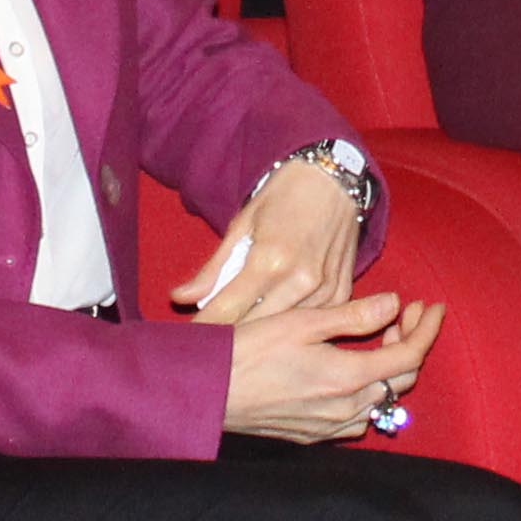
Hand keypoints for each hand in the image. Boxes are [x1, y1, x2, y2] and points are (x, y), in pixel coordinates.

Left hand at [174, 155, 361, 325]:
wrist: (336, 177)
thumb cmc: (284, 195)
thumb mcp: (242, 224)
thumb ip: (213, 268)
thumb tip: (179, 298)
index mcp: (268, 260)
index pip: (227, 311)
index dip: (205, 328)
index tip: (191, 341)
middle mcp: (299, 280)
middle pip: (254, 327)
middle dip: (230, 336)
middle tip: (212, 343)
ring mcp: (324, 290)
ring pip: (282, 330)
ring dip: (261, 334)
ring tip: (242, 339)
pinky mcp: (340, 293)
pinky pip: (308, 322)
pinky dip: (289, 323)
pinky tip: (276, 322)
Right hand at [223, 289, 440, 442]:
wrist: (206, 391)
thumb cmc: (247, 349)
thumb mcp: (301, 321)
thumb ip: (353, 316)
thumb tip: (395, 303)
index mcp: (347, 377)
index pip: (410, 356)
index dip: (427, 329)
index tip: (433, 306)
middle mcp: (344, 409)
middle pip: (401, 380)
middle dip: (410, 344)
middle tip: (402, 314)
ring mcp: (328, 426)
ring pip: (381, 402)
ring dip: (388, 369)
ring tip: (377, 339)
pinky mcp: (311, 435)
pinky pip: (356, 418)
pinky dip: (366, 392)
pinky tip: (350, 371)